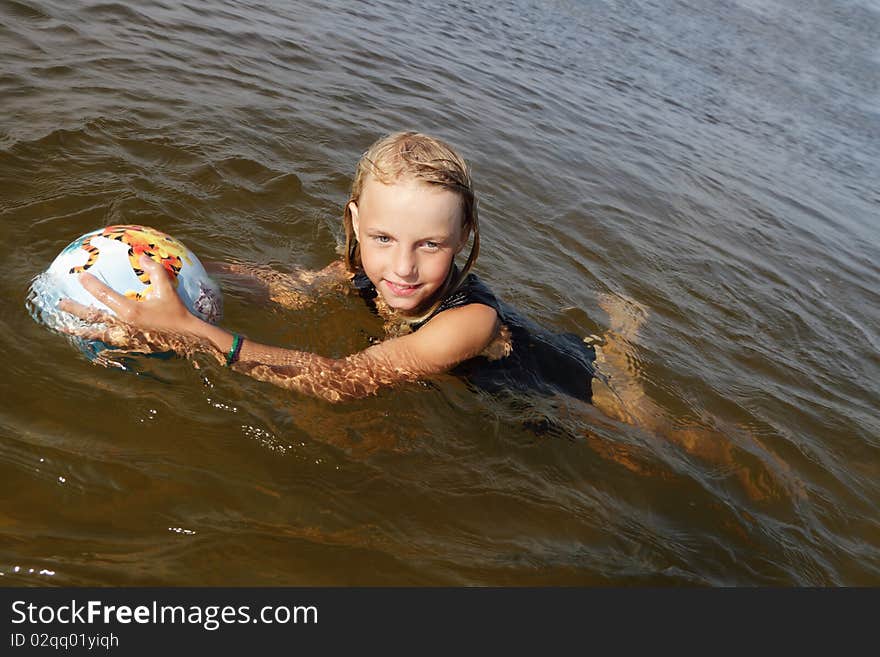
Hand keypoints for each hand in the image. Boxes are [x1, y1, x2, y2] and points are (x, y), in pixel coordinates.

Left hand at [58, 254, 203, 351]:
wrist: (187, 338)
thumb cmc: (176, 313)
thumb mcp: (167, 290)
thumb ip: (155, 271)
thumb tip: (142, 256)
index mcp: (130, 311)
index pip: (104, 296)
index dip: (91, 285)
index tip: (81, 276)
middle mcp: (122, 326)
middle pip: (92, 317)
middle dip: (75, 309)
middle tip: (60, 303)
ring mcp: (123, 337)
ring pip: (94, 333)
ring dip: (78, 328)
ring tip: (63, 326)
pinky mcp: (127, 344)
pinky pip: (105, 340)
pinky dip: (93, 337)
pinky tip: (88, 335)